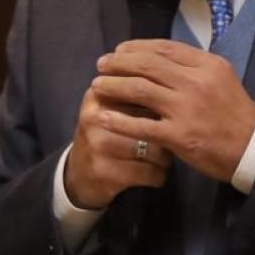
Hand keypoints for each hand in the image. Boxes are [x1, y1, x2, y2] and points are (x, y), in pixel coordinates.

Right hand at [63, 80, 172, 209]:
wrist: (78, 174)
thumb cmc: (106, 134)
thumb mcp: (113, 108)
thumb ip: (138, 90)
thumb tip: (175, 78)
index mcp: (99, 94)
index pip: (142, 89)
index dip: (164, 103)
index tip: (171, 114)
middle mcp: (97, 117)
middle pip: (153, 120)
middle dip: (169, 130)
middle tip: (174, 136)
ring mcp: (98, 146)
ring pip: (156, 149)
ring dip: (166, 157)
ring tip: (163, 157)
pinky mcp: (105, 172)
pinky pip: (151, 173)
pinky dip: (159, 175)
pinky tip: (155, 173)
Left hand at [91, 39, 254, 182]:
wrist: (253, 148)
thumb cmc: (235, 112)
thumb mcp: (222, 78)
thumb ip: (194, 66)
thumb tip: (161, 56)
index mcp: (207, 65)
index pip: (165, 47)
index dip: (136, 47)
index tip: (119, 50)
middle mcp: (195, 82)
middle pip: (147, 65)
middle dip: (118, 63)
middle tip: (101, 65)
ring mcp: (186, 109)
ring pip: (139, 89)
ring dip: (113, 86)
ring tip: (97, 86)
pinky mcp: (178, 135)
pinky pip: (141, 125)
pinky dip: (118, 120)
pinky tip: (103, 117)